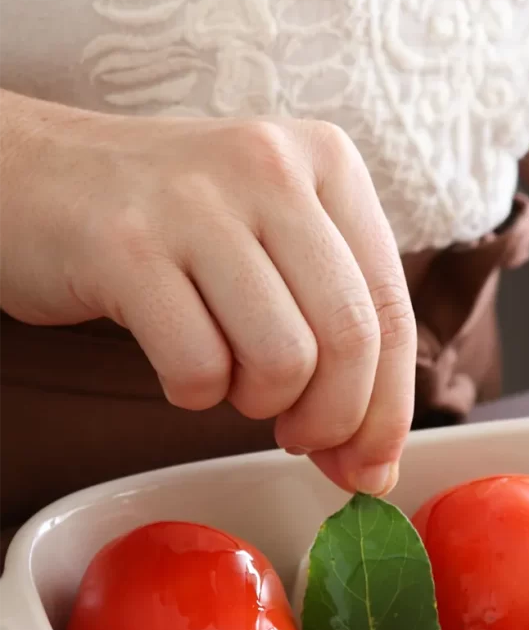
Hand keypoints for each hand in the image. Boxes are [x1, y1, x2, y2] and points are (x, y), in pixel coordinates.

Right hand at [0, 93, 414, 494]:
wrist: (31, 178)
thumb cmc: (169, 231)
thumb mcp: (272, 250)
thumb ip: (334, 340)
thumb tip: (374, 466)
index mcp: (327, 163)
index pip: (392, 309)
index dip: (389, 409)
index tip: (371, 466)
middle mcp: (270, 167)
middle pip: (351, 340)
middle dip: (333, 420)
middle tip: (296, 436)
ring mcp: (196, 202)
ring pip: (284, 359)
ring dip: (258, 401)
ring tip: (228, 376)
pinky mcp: (126, 247)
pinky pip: (199, 368)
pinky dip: (194, 393)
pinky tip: (178, 364)